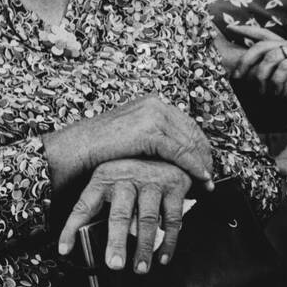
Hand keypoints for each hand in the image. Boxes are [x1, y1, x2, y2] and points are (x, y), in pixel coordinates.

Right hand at [42, 95, 214, 190]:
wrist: (76, 149)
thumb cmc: (100, 148)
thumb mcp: (132, 136)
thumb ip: (154, 138)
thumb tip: (176, 153)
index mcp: (153, 103)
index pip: (187, 124)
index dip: (200, 146)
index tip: (207, 164)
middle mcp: (156, 105)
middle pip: (193, 132)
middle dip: (204, 156)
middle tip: (211, 177)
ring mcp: (154, 116)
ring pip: (190, 143)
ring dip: (202, 165)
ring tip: (207, 183)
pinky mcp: (150, 132)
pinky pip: (181, 152)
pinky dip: (193, 167)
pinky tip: (201, 179)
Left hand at [57, 158, 192, 272]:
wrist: (170, 148)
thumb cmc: (134, 172)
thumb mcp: (112, 180)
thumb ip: (103, 205)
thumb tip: (88, 240)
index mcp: (104, 177)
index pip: (84, 205)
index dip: (71, 228)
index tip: (64, 250)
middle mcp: (127, 177)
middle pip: (120, 214)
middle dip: (117, 242)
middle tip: (115, 265)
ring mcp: (152, 181)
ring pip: (146, 218)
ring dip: (144, 247)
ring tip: (140, 268)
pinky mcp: (175, 186)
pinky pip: (172, 218)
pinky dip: (169, 241)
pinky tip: (163, 257)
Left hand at [225, 24, 286, 90]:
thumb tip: (277, 80)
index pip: (264, 33)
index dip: (246, 30)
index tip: (229, 28)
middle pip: (260, 45)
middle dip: (245, 60)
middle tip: (236, 76)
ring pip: (268, 58)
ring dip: (259, 76)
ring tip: (256, 91)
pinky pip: (283, 69)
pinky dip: (275, 82)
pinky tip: (274, 93)